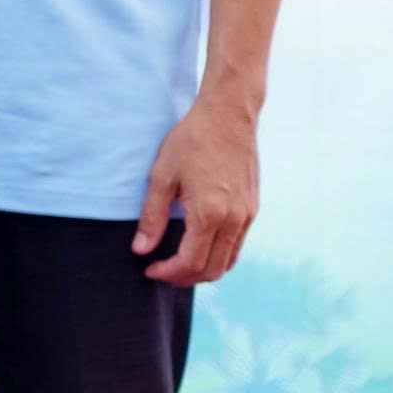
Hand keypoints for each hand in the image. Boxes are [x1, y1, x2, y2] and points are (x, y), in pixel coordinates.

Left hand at [134, 92, 257, 284]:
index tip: (149, 269)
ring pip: (228, 261)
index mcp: (210, 215)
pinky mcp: (252, 207)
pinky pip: (237, 244)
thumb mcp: (162, 176)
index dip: (168, 273)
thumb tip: (141, 250)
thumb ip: (152, 216)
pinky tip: (199, 244)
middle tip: (161, 271)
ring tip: (178, 263)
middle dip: (185, 277)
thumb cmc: (192, 140)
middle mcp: (234, 220)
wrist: (229, 115)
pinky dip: (219, 255)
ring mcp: (247, 215)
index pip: (190, 263)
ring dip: (204, 269)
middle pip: (212, 270)